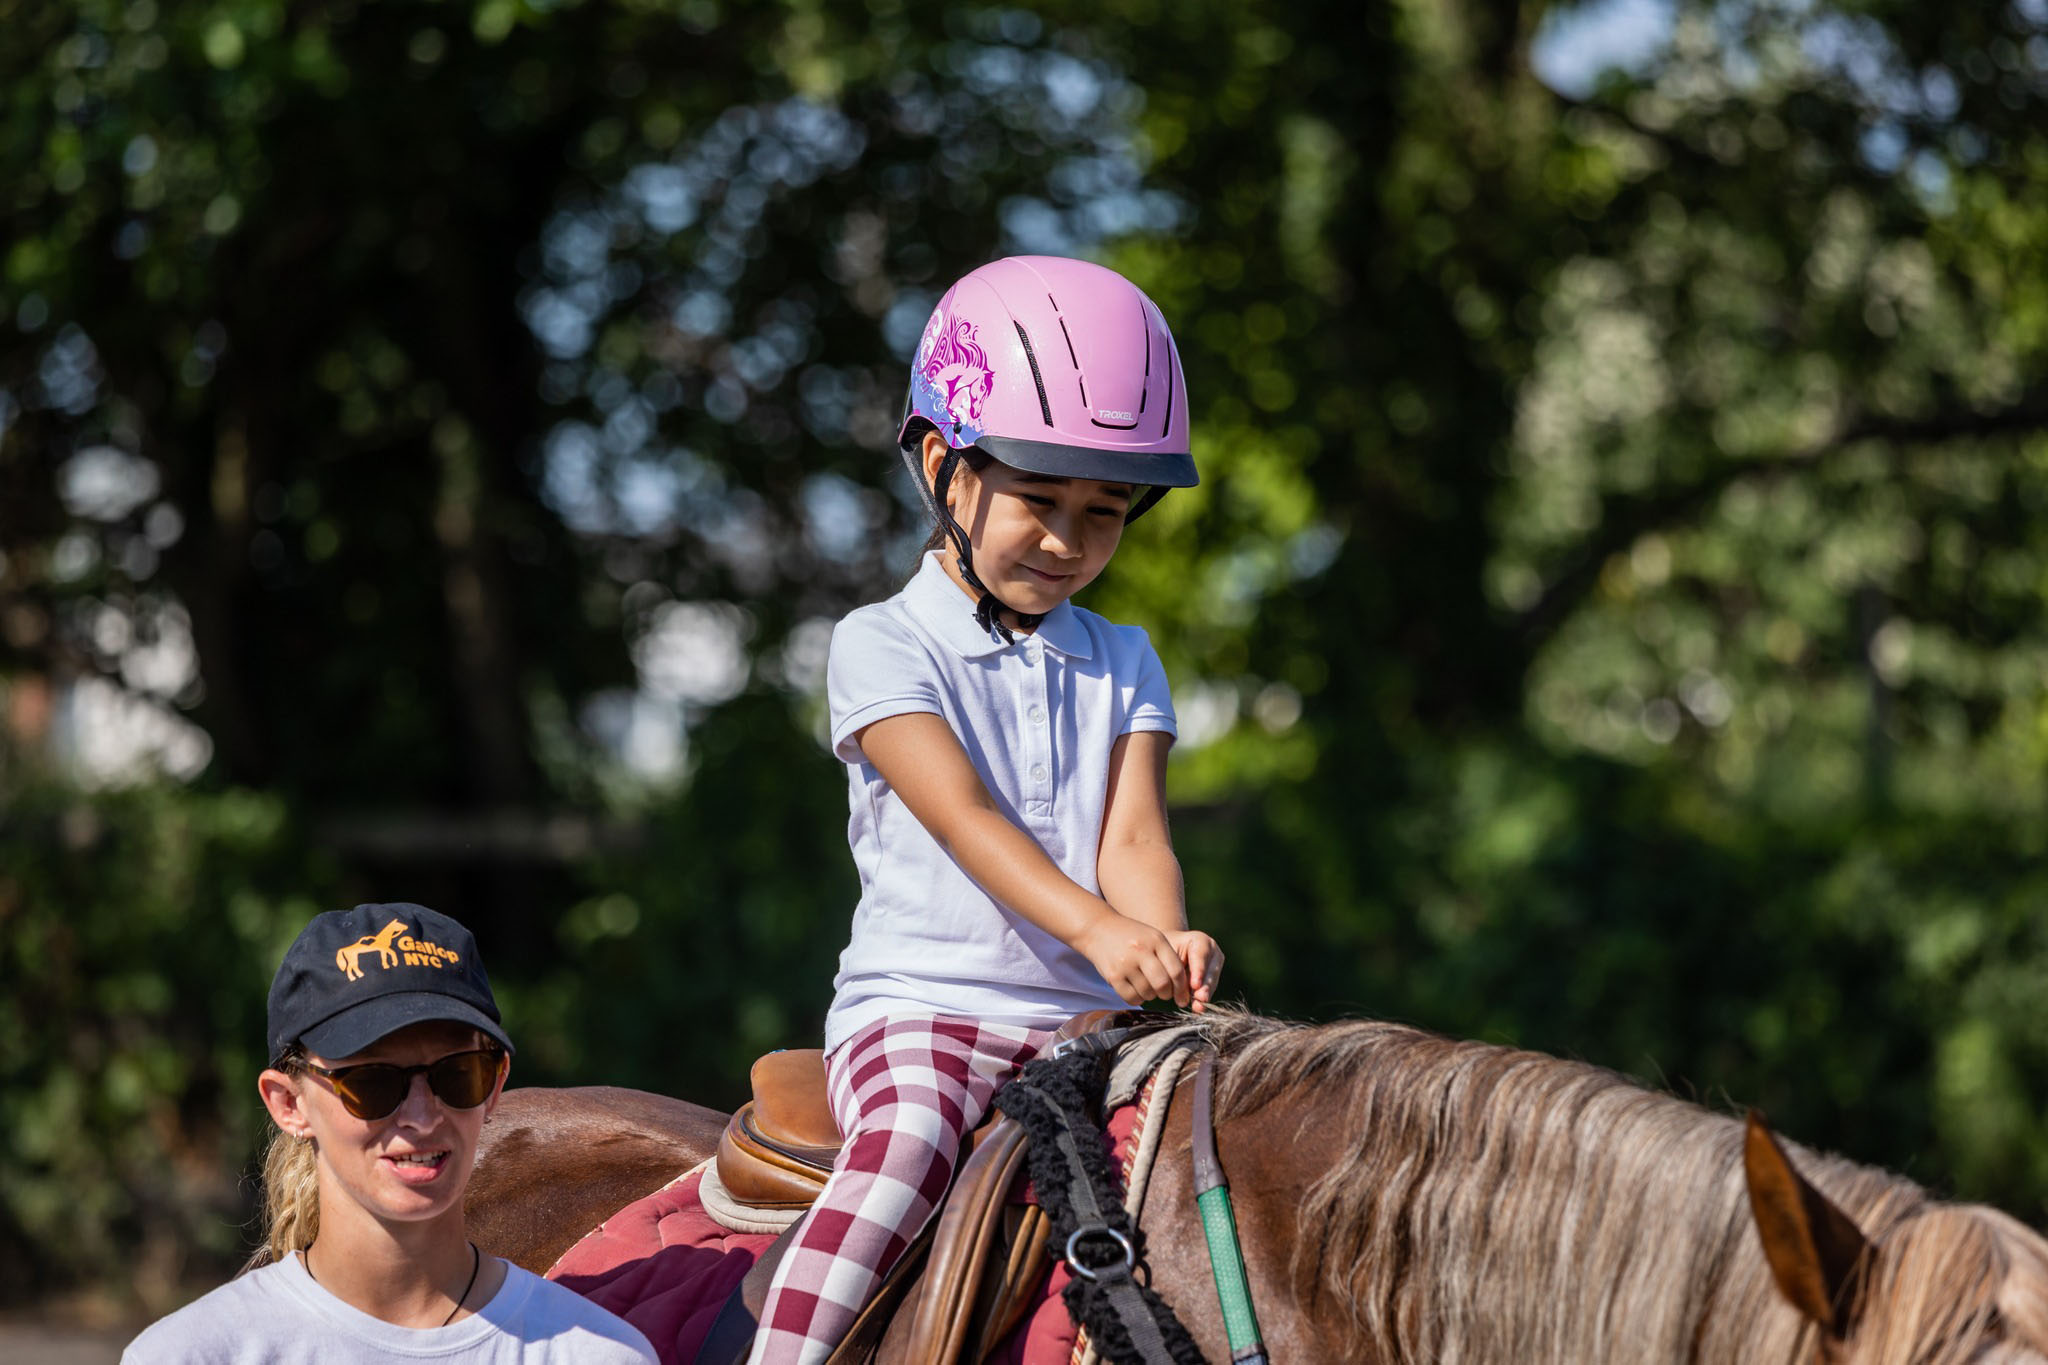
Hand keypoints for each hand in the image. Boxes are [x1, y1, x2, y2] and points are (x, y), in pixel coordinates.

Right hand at [1077, 914, 1192, 1007]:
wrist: (1098, 928)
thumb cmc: (1132, 936)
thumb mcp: (1153, 937)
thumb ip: (1168, 957)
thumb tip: (1183, 988)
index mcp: (1156, 940)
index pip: (1176, 970)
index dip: (1182, 987)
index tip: (1182, 996)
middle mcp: (1141, 951)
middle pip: (1162, 984)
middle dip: (1166, 994)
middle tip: (1164, 993)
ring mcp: (1125, 964)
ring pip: (1147, 993)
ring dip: (1150, 996)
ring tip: (1146, 987)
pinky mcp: (1113, 976)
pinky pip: (1131, 997)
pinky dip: (1137, 999)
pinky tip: (1135, 991)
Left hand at [1167, 930, 1222, 1012]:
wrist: (1170, 953)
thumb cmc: (1165, 952)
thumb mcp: (1167, 955)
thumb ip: (1174, 968)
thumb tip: (1181, 991)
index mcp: (1201, 941)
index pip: (1201, 956)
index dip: (1198, 971)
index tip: (1194, 984)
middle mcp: (1213, 952)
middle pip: (1210, 971)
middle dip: (1205, 986)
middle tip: (1200, 998)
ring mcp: (1216, 966)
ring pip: (1212, 983)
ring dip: (1204, 995)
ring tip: (1198, 1007)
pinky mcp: (1214, 979)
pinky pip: (1209, 991)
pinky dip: (1202, 1001)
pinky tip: (1198, 1009)